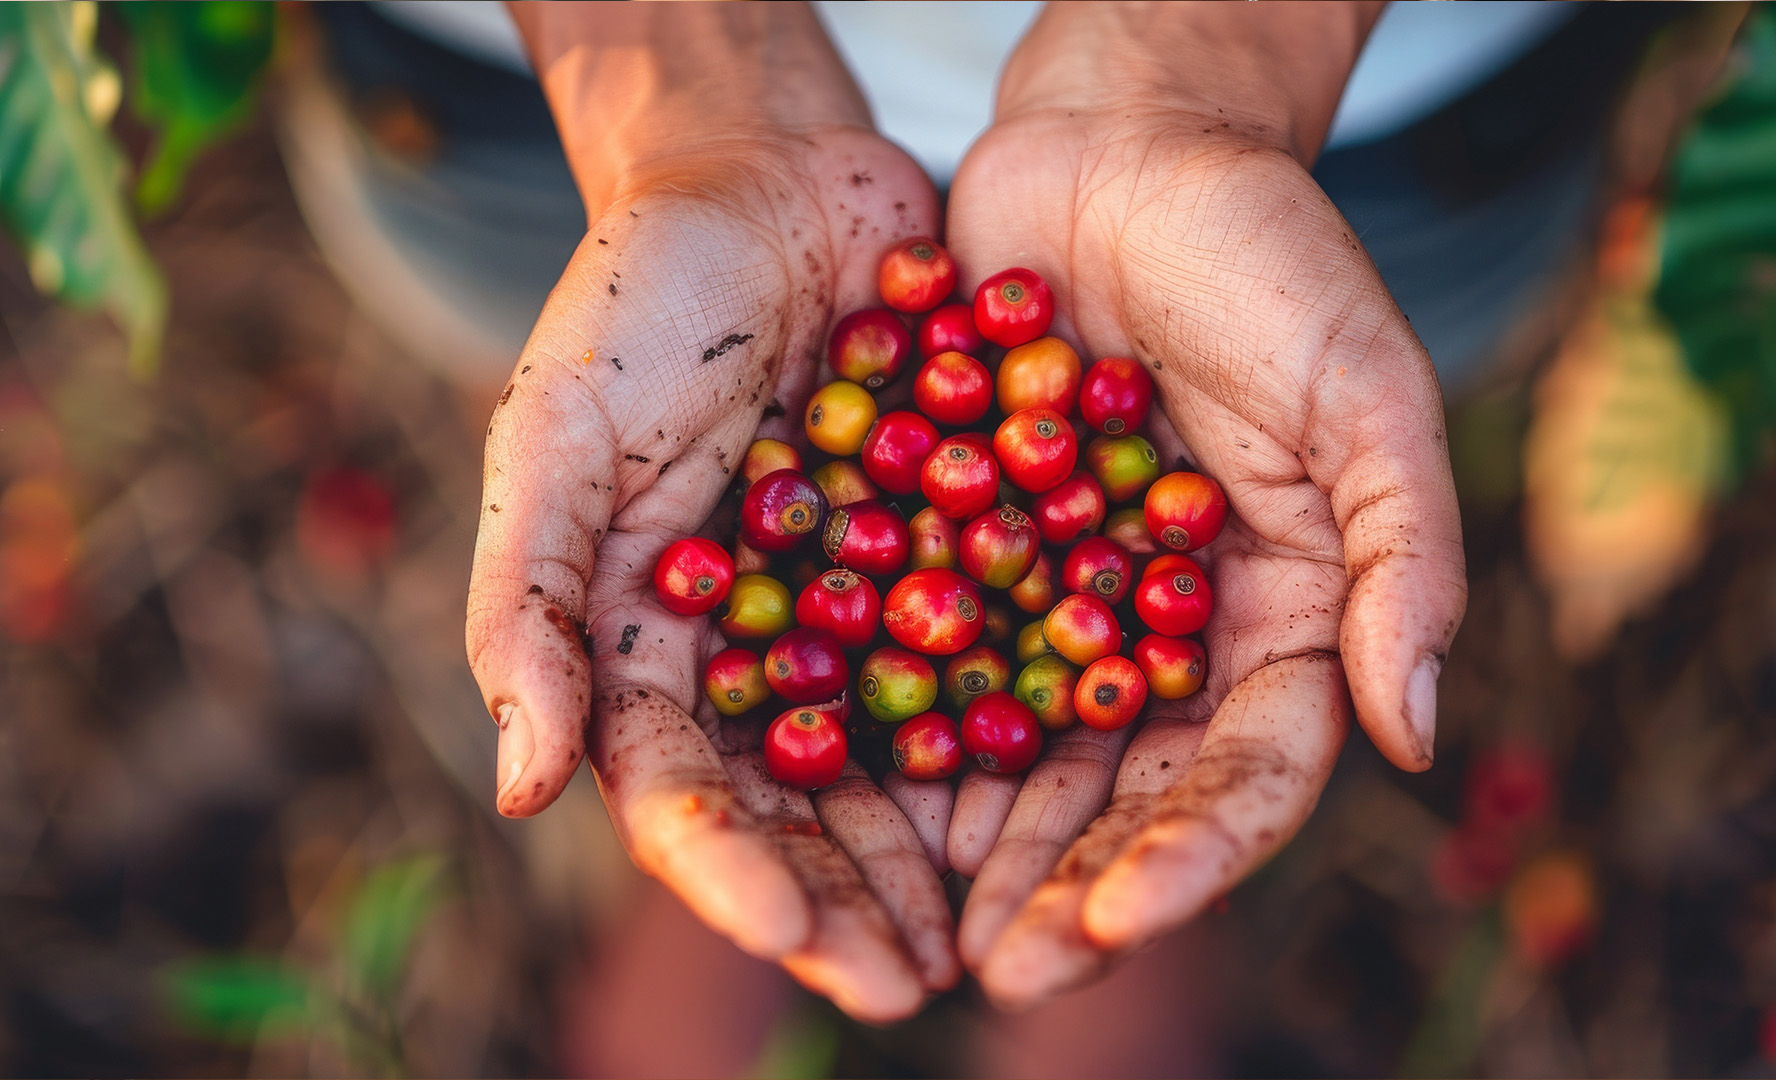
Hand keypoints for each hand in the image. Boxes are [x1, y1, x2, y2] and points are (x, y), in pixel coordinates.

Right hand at [466, 4, 956, 1021]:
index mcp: (655, 650)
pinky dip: (1034, 713)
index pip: (684, 796)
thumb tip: (521, 789)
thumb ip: (533, 604)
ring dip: (954, 847)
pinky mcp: (957, 554)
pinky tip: (1087, 773)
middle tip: (919, 985)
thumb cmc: (640, 300)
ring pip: (911, 755)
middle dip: (856, 900)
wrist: (774, 176)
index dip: (733, 876)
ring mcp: (864, 612)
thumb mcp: (558, 434)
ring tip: (1010, 924)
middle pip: (806, 807)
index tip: (800, 943)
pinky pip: (998, 647)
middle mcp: (766, 656)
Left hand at [942, 3, 1465, 1005]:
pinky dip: (902, 734)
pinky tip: (847, 802)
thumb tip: (1420, 738)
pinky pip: (935, 660)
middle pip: (1130, 791)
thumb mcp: (1365, 390)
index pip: (1252, 771)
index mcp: (1285, 617)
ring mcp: (1070, 600)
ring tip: (919, 931)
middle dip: (1072, 889)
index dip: (1194, 854)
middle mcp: (1174, 631)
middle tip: (1001, 974)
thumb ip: (1407, 558)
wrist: (1123, 144)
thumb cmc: (1267, 253)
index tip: (1116, 921)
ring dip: (977, 850)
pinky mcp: (973, 552)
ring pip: (1025, 755)